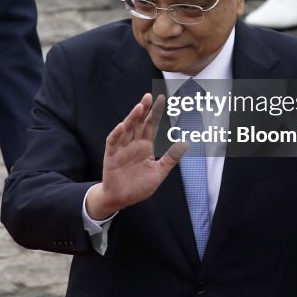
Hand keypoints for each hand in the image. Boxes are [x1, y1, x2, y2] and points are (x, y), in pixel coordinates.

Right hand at [85, 94, 187, 219]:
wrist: (121, 199)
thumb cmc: (139, 186)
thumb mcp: (158, 173)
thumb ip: (170, 158)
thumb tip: (185, 143)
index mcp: (145, 147)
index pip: (151, 127)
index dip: (156, 114)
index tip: (162, 100)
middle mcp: (134, 144)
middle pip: (139, 123)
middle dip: (143, 110)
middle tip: (149, 96)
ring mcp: (122, 149)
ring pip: (127, 129)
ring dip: (132, 118)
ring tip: (139, 107)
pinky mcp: (111, 156)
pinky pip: (113, 142)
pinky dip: (117, 134)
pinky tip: (122, 126)